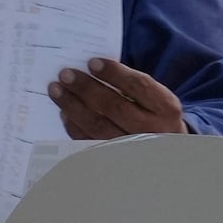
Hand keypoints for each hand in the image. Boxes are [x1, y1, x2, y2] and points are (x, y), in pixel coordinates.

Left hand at [49, 57, 185, 139]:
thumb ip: (131, 84)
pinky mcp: (116, 160)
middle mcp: (152, 130)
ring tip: (56, 89)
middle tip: (65, 74)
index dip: (114, 73)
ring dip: (73, 106)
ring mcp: (132, 148)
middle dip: (86, 88)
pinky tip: (64, 112)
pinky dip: (74, 126)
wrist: (164, 150)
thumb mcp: (155, 98)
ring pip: (97, 126)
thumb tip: (92, 68)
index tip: (92, 62)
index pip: (138, 86)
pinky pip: (89, 142)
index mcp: (166, 108)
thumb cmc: (153, 115)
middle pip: (114, 106)